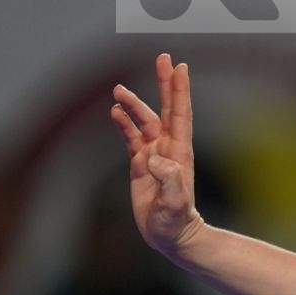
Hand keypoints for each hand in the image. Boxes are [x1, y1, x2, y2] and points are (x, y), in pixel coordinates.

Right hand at [109, 53, 205, 259]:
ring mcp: (155, 155)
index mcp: (179, 154)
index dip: (179, 91)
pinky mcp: (142, 165)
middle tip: (163, 58)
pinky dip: (124, 124)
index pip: (179, 115)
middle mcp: (169, 149)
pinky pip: (131, 139)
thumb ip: (170, 182)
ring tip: (118, 90)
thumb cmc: (175, 222)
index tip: (180, 67)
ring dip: (134, 105)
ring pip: (144, 122)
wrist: (171, 236)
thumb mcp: (175, 205)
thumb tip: (157, 160)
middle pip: (166, 109)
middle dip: (165, 84)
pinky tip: (115, 112)